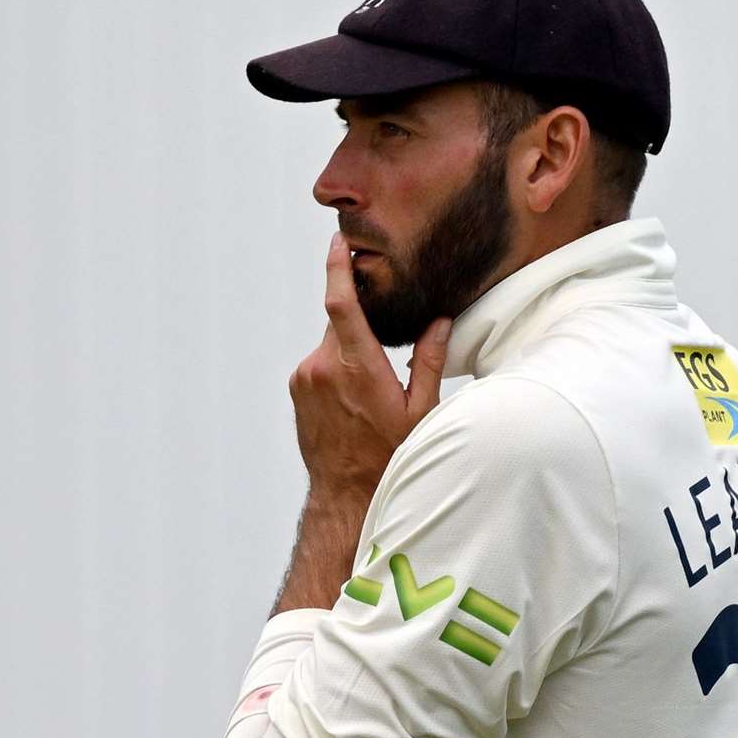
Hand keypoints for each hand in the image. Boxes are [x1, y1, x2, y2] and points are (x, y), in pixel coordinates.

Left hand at [288, 232, 451, 500]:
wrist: (345, 494)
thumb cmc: (387, 457)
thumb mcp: (420, 413)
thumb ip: (429, 361)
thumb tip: (440, 322)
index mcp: (357, 368)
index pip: (340, 304)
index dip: (337, 268)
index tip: (339, 243)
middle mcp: (323, 367)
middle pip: (340, 321)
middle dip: (361, 320)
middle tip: (384, 344)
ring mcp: (305, 377)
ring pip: (331, 343)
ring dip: (351, 350)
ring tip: (372, 388)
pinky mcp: (296, 387)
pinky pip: (320, 362)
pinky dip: (338, 366)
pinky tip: (355, 398)